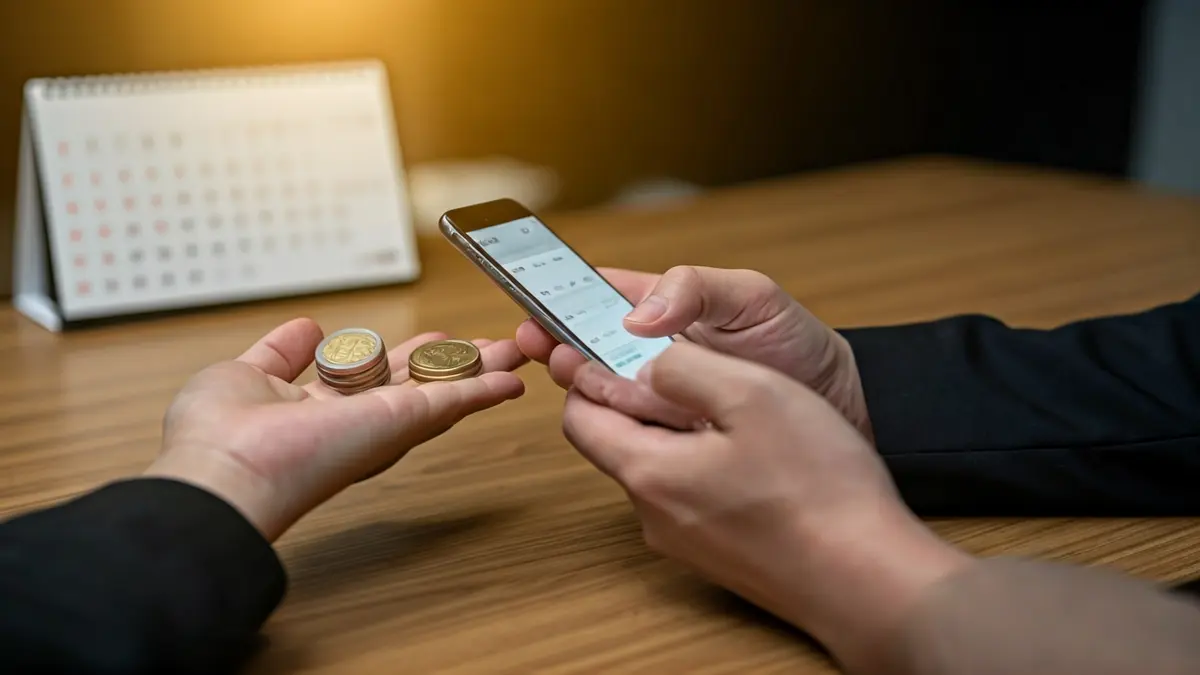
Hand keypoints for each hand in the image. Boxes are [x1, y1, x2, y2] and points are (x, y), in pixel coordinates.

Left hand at [143, 318, 526, 541]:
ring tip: (516, 352)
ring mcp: (382, 425)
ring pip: (444, 391)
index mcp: (318, 411)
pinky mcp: (401, 423)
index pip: (374, 380)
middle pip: (419, 385)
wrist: (224, 475)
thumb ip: (279, 353)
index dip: (405, 359)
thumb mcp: (244, 374)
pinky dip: (486, 389)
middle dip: (456, 363)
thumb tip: (306, 327)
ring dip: (483, 370)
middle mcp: (356, 422)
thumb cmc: (215, 440)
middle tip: (491, 346)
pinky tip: (512, 379)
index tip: (430, 340)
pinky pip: (453, 401)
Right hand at [515, 266, 871, 438]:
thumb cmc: (798, 344)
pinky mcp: (672, 444)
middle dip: (562, 353)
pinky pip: (634, 438)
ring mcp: (659, 401)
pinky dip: (627, 430)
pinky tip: (630, 422)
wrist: (845, 410)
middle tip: (555, 356)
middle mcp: (649, 356)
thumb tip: (636, 316)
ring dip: (593, 391)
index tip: (533, 317)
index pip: (592, 300)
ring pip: (604, 397)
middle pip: (584, 352)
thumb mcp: (752, 297)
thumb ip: (696, 288)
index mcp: (660, 309)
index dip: (556, 305)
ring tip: (591, 382)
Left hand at [561, 342, 969, 670]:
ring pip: (659, 468)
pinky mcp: (719, 555)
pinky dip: (706, 462)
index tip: (618, 342)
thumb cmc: (818, 489)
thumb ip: (681, 367)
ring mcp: (686, 542)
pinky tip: (754, 450)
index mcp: (648, 474)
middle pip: (618, 443)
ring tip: (729, 404)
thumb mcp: (750, 393)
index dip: (592, 372)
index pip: (579, 417)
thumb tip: (641, 361)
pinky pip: (693, 496)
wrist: (870, 582)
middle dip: (638, 397)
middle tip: (683, 364)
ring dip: (679, 430)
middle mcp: (654, 517)